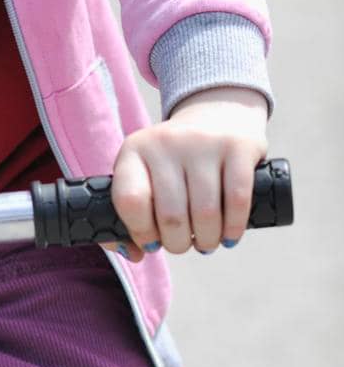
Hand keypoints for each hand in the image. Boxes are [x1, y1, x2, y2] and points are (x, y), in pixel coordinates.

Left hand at [106, 88, 268, 264]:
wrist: (215, 113)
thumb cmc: (173, 160)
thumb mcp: (143, 173)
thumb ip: (129, 214)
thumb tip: (132, 254)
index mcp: (134, 150)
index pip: (130, 201)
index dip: (141, 232)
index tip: (151, 241)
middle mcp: (165, 142)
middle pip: (171, 216)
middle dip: (178, 243)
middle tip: (184, 243)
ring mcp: (202, 142)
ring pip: (206, 214)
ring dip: (207, 240)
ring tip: (206, 241)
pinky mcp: (237, 146)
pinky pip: (237, 201)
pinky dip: (233, 228)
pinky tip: (228, 235)